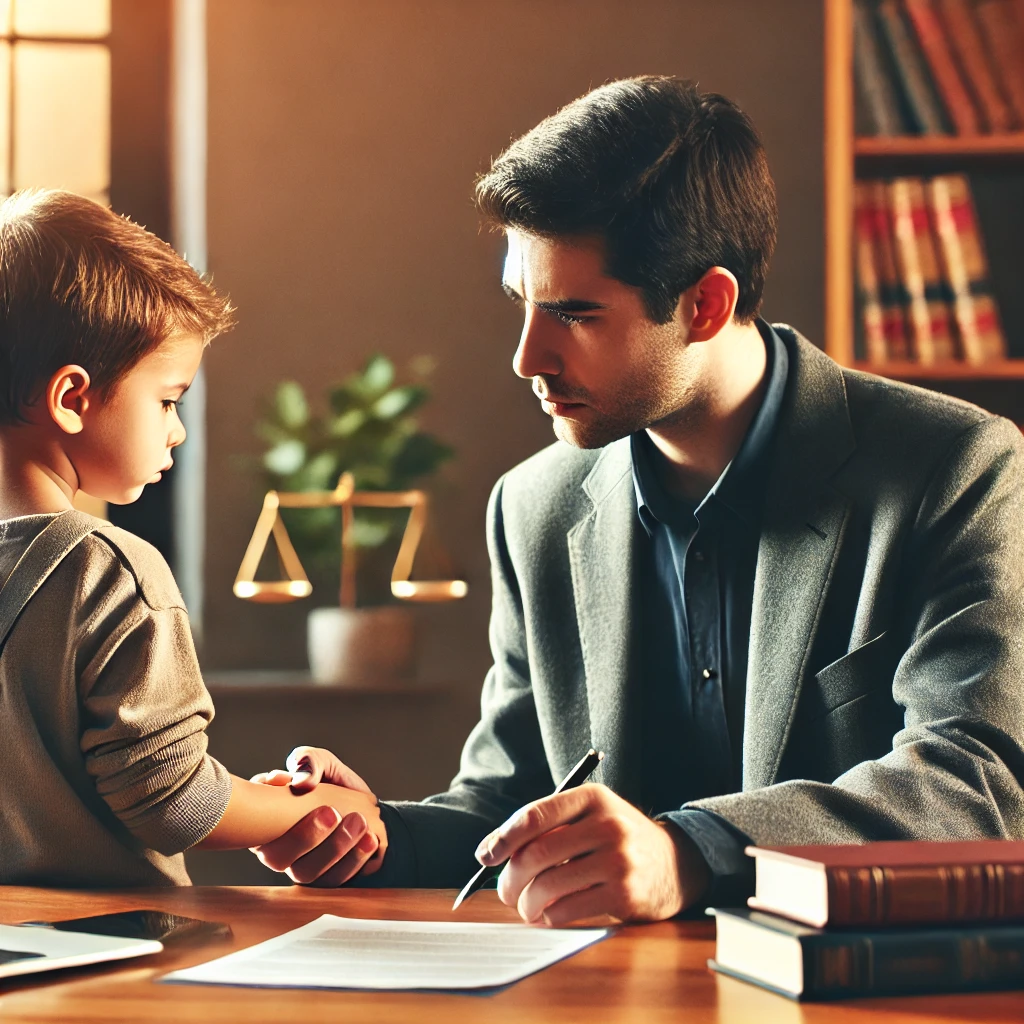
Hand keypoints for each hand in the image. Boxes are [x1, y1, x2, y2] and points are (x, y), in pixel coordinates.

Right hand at [249, 746, 385, 885]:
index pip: (253, 826)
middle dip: (306, 836)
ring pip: (307, 872)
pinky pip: (335, 881)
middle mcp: (278, 849)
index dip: (266, 812)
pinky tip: (371, 839)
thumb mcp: (321, 762)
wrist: (363, 806)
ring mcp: (301, 867)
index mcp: (266, 820)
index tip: (294, 789)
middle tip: (332, 812)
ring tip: (359, 822)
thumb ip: (309, 761)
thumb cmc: (331, 782)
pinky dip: (354, 861)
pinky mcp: (326, 879)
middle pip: (278, 858)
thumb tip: (301, 782)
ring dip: (335, 849)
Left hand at [475, 784, 710, 925]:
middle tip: (505, 890)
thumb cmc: (616, 840)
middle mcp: (607, 824)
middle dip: (511, 877)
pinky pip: (569, 909)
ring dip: (527, 901)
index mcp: (592, 798)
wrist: (675, 863)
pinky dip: (549, 915)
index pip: (536, 814)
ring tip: (526, 906)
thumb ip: (546, 827)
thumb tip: (489, 851)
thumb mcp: (589, 818)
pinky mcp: (625, 894)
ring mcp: (618, 860)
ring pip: (550, 884)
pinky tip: (549, 914)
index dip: (504, 837)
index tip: (487, 856)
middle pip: (538, 852)